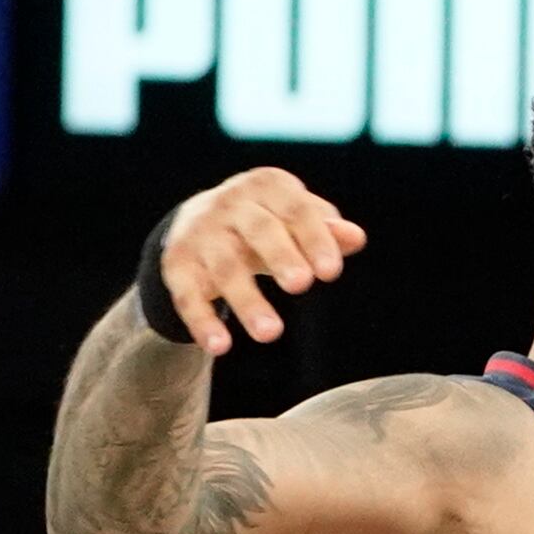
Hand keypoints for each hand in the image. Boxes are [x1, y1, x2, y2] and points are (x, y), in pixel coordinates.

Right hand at [151, 168, 367, 356]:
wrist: (198, 222)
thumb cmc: (268, 224)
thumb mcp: (297, 222)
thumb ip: (326, 231)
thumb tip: (356, 238)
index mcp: (268, 187)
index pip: (296, 209)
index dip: (314, 238)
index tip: (331, 272)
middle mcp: (230, 205)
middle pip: (259, 231)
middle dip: (280, 256)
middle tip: (301, 285)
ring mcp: (201, 234)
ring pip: (225, 267)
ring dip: (247, 300)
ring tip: (271, 333)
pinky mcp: (177, 264)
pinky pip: (188, 295)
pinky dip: (202, 321)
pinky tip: (219, 346)